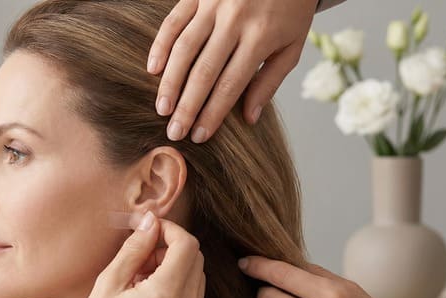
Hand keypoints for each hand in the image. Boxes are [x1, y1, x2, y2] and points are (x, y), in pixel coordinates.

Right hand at [67, 212, 205, 297]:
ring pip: (197, 279)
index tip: (150, 230)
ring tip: (142, 278)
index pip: (187, 245)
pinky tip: (148, 297)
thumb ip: (135, 248)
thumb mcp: (110, 282)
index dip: (170, 230)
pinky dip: (177, 289)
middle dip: (172, 249)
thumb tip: (150, 222)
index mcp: (166, 295)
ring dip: (175, 268)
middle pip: (196, 260)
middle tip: (141, 256)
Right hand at [148, 0, 316, 142]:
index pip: (231, 84)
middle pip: (204, 71)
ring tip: (162, 109)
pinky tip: (153, 70)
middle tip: (174, 132)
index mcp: (261, 36)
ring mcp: (213, 4)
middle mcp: (235, 20)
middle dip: (187, 106)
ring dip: (170, 82)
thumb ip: (270, 81)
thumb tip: (249, 118)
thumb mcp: (292, 45)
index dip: (213, 113)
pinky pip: (174, 22)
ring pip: (184, 49)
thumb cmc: (290, 9)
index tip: (199, 136)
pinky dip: (160, 46)